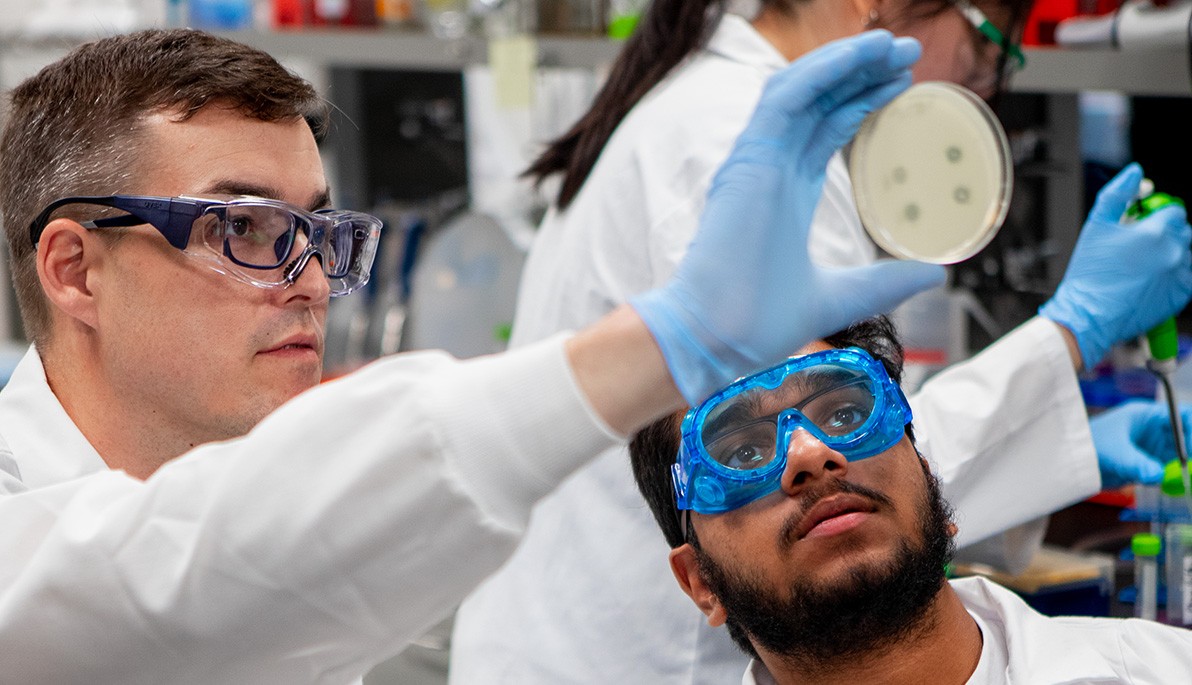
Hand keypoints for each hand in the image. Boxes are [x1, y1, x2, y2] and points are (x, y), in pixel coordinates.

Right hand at [630, 32, 944, 403]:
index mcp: (786, 193)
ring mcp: (756, 162)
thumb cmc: (758, 322)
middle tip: (907, 52)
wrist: (718, 339)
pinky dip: (819, 73)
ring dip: (844, 61)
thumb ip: (886, 280)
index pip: (826, 128)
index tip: (902, 81)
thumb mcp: (843, 295)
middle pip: (818, 102)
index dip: (861, 100)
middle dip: (862, 72)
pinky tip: (857, 57)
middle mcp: (769, 169)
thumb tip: (935, 273)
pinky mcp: (748, 162)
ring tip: (889, 45)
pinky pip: (783, 100)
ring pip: (800, 90)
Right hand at [1040, 164, 1191, 368]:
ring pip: (1186, 253)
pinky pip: (1188, 275)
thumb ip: (1117, 194)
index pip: (1173, 210)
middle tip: (1139, 248)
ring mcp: (1179, 274)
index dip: (1156, 215)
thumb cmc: (1088, 273)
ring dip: (1171, 254)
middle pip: (1182, 231)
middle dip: (1165, 234)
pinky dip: (1175, 275)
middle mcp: (1173, 251)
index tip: (1141, 225)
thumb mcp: (1095, 225)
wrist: (1089, 314)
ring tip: (1144, 267)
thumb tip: (1136, 172)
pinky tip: (1151, 280)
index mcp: (1155, 231)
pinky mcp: (1181, 294)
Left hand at [1090, 399, 1189, 488]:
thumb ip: (1137, 465)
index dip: (1190, 428)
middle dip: (1189, 449)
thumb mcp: (1114, 454)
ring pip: (1179, 453)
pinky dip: (1174, 475)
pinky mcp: (1147, 463)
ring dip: (1184, 464)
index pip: (1180, 414)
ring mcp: (1150, 446)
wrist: (1073, 463)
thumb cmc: (1088, 448)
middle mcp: (1151, 429)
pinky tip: (1176, 482)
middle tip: (1189, 465)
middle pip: (1184, 434)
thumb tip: (1158, 476)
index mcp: (1145, 415)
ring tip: (1185, 475)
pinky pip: (1168, 468)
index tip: (1190, 449)